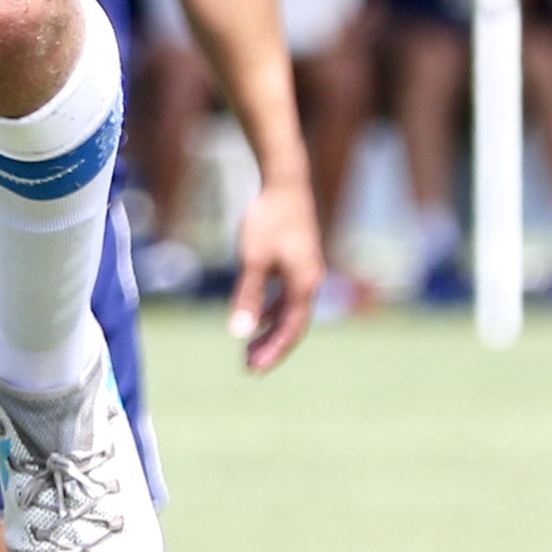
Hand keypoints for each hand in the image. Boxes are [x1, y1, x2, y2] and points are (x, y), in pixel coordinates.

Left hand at [227, 174, 322, 371]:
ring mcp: (307, 271)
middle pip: (293, 324)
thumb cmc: (268, 219)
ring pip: (290, 311)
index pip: (290, 330)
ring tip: (250, 347)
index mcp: (304, 285)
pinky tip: (258, 316)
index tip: (253, 369)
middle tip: (249, 366)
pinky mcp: (299, 261)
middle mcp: (311, 281)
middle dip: (272, 346)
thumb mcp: (253, 259)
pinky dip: (273, 309)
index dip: (273, 352)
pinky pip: (288, 296)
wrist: (285, 182)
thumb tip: (239, 333)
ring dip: (271, 329)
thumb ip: (247, 297)